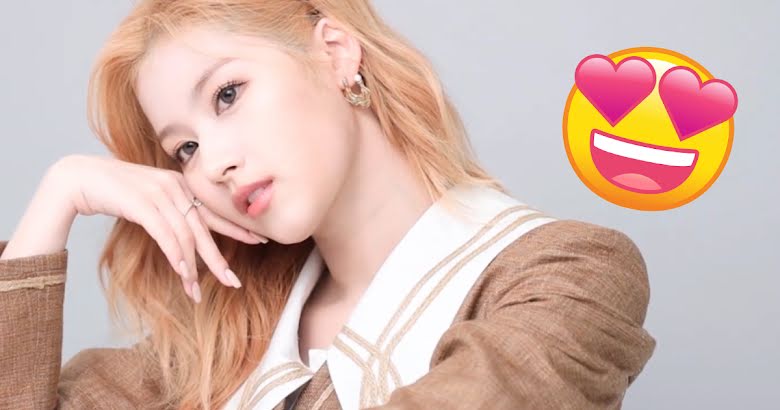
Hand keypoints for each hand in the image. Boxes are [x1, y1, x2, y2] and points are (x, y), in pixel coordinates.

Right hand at [53, 154, 268, 302]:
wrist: (80, 178)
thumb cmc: (115, 192)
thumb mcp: (150, 200)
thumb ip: (170, 212)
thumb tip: (187, 238)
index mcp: (181, 185)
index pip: (213, 212)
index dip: (236, 228)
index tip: (259, 240)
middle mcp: (176, 188)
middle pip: (203, 229)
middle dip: (218, 259)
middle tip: (233, 282)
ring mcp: (160, 194)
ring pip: (185, 237)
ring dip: (191, 268)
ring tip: (195, 292)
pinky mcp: (143, 203)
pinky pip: (165, 234)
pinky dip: (176, 255)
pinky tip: (183, 274)